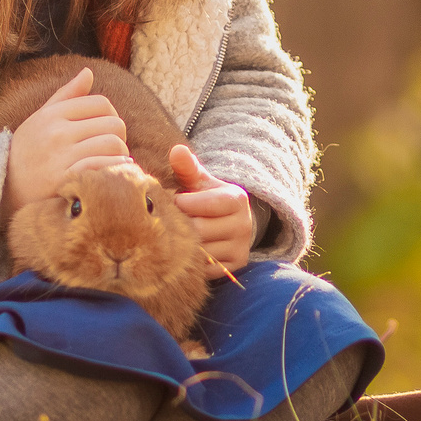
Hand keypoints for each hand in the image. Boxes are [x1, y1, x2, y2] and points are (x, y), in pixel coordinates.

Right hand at [3, 67, 131, 212]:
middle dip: (119, 136)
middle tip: (112, 148)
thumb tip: (88, 72)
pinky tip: (116, 171)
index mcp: (52, 114)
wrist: (5, 189)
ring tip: (115, 160)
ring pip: (113, 144)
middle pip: (113, 124)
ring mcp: (61, 157)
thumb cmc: (27, 151)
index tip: (106, 129)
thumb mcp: (41, 118)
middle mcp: (57, 132)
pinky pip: (103, 166)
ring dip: (121, 155)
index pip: (101, 103)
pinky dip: (115, 168)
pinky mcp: (66, 180)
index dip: (111, 115)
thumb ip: (66, 95)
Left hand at [170, 145, 255, 278]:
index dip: (183, 204)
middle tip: (176, 221)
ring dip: (186, 246)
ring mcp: (242, 247)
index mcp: (237, 199)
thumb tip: (176, 150)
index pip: (202, 204)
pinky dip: (195, 262)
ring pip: (203, 252)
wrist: (227, 222)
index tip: (177, 202)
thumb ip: (187, 167)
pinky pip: (208, 269)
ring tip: (182, 235)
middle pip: (200, 230)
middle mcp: (244, 224)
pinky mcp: (236, 266)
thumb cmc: (205, 198)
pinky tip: (190, 251)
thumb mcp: (199, 182)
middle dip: (183, 226)